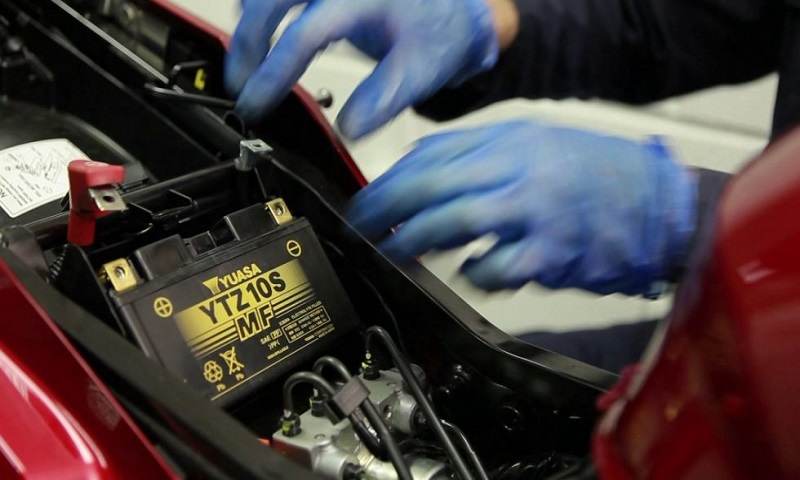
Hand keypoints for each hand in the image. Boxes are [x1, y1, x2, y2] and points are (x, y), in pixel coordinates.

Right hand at [226, 0, 499, 138]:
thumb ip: (384, 98)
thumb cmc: (442, 32)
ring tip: (244, 65)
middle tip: (240, 86)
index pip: (301, 36)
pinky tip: (255, 26)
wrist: (460, 6)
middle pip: (270, 2)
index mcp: (358, 1)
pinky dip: (264, 8)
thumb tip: (348, 128)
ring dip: (251, 23)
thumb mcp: (421, 70)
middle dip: (248, 44)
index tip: (254, 104)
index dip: (272, 73)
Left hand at [347, 120, 697, 294]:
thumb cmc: (595, 172)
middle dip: (387, 210)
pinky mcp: (550, 255)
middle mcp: (519, 172)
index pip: (432, 155)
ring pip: (457, 224)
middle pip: (434, 187)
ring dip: (417, 240)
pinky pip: (496, 267)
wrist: (656, 204)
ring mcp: (535, 214)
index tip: (369, 199)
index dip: (391, 181)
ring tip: (396, 249)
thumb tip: (420, 167)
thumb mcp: (533, 141)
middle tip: (363, 228)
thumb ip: (477, 152)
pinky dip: (474, 272)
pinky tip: (469, 271)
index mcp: (511, 142)